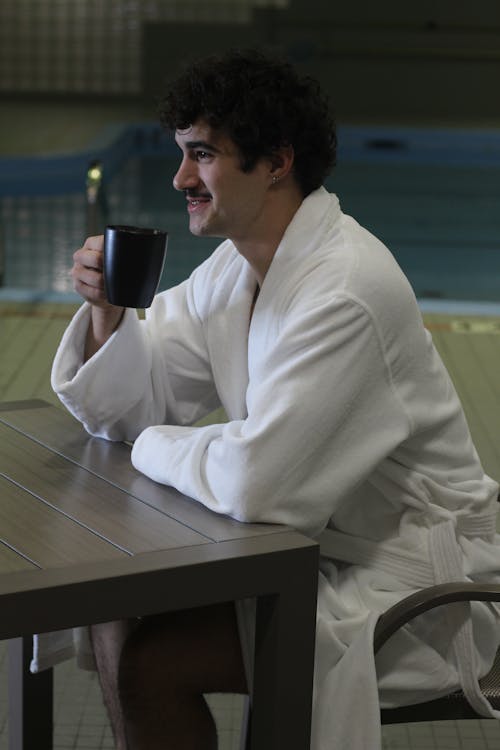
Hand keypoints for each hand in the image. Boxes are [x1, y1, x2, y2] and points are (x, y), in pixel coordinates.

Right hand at [72, 236, 125, 359]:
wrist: (108, 291)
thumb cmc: (120, 271)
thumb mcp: (123, 258)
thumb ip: (131, 252)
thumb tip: (156, 249)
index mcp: (92, 243)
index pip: (101, 243)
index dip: (112, 252)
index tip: (124, 260)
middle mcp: (81, 255)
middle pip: (95, 259)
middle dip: (110, 269)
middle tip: (121, 274)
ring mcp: (77, 270)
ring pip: (94, 278)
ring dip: (107, 285)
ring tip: (117, 287)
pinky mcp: (77, 286)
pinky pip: (91, 292)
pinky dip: (102, 295)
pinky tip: (108, 295)